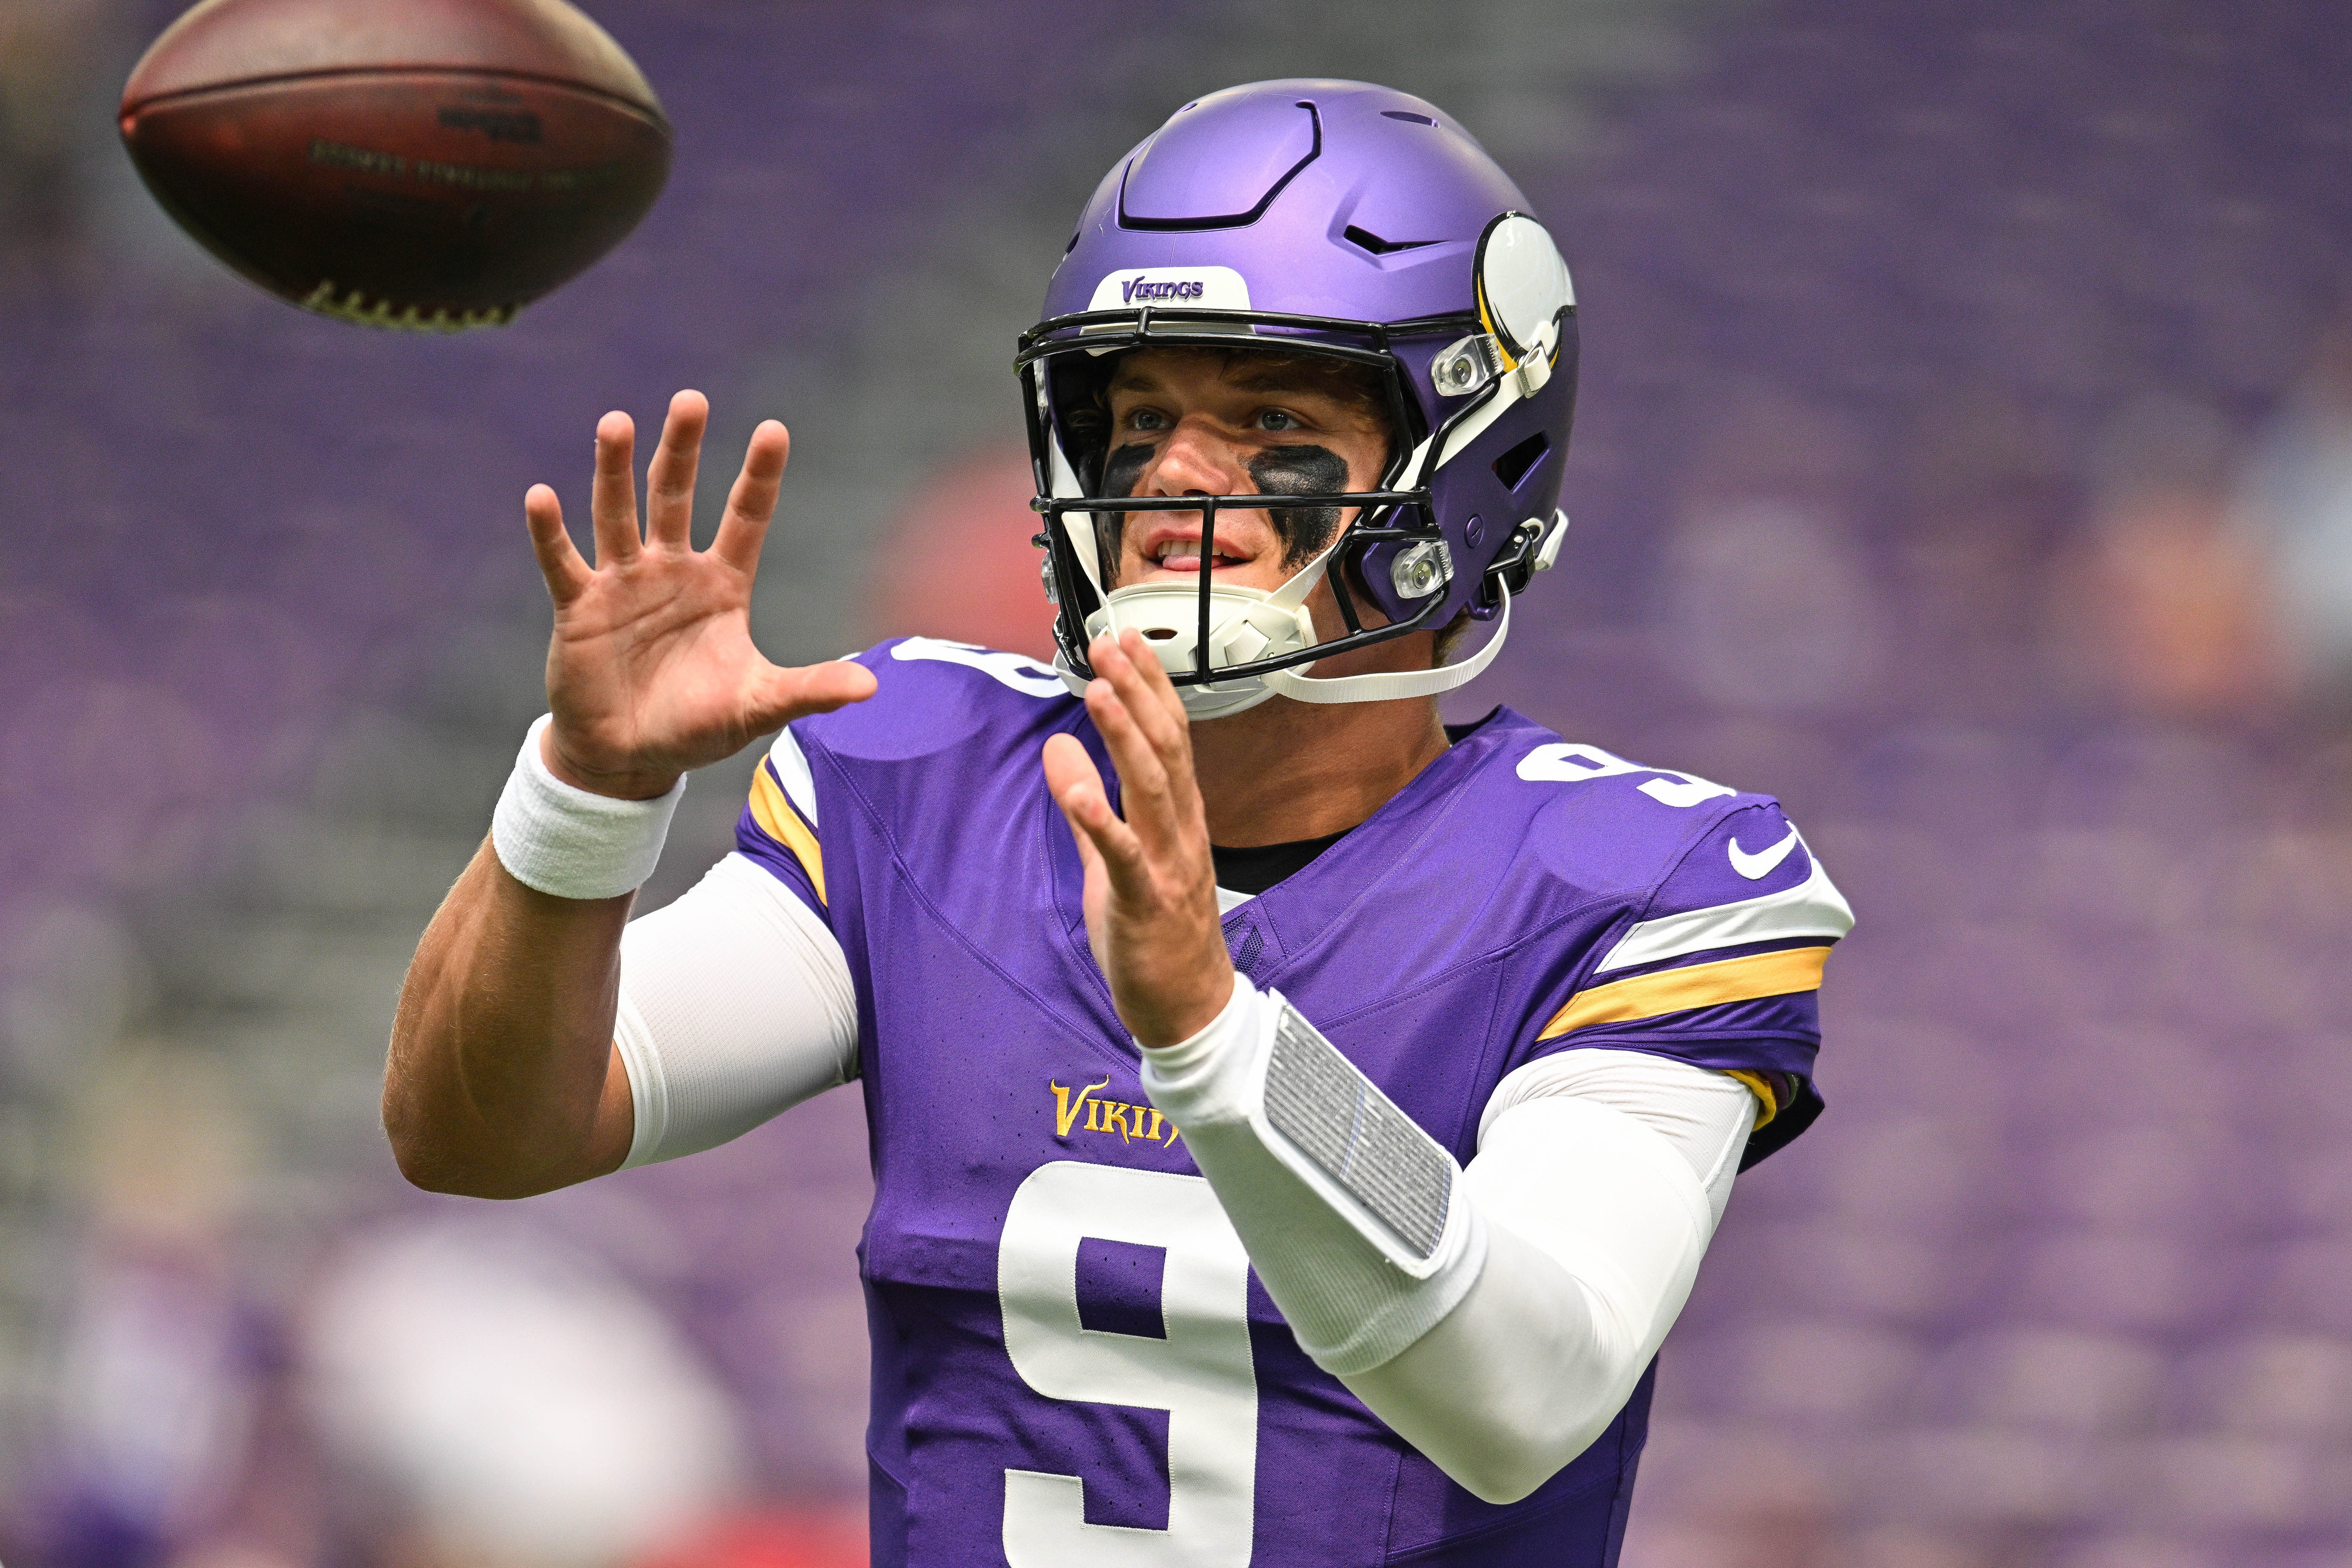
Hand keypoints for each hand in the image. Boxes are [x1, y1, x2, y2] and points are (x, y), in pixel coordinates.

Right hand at [525, 390, 877, 798]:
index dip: (759, 476)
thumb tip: (873, 687)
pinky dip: (550, 531)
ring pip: (618, 513)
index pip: (745, 516)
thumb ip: (809, 689)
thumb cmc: (697, 725)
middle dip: (682, 449)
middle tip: (691, 399)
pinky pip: (562, 562)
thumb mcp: (758, 706)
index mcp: (722, 584)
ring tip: (617, 422)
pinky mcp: (579, 608)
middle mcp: (672, 571)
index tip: (774, 429)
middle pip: (677, 495)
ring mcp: (623, 583)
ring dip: (615, 469)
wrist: (632, 758)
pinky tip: (540, 496)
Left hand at [1042, 630, 1234, 1047]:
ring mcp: (1170, 865)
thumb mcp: (1112, 862)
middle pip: (1166, 748)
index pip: (1169, 737)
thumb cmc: (1156, 935)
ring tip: (1100, 689)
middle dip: (1138, 692)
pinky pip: (1127, 856)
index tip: (1125, 641)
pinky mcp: (1148, 903)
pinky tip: (1079, 788)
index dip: (1149, 686)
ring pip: (1153, 788)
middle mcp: (1182, 831)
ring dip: (1126, 736)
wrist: (1189, 1008)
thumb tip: (1058, 751)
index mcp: (1177, 818)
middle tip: (1110, 644)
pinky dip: (1103, 819)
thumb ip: (1087, 807)